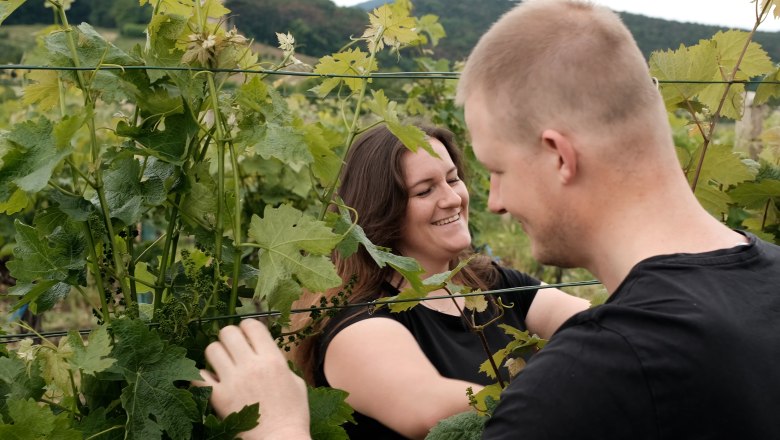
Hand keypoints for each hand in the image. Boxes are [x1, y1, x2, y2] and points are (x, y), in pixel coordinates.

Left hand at [193, 319, 310, 439]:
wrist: (279, 439)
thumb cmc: (293, 413)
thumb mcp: (295, 381)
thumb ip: (279, 363)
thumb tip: (265, 353)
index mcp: (272, 359)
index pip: (252, 325)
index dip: (248, 328)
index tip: (249, 336)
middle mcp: (250, 365)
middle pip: (228, 332)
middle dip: (230, 337)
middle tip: (234, 349)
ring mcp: (232, 381)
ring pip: (212, 350)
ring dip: (217, 354)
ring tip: (223, 364)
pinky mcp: (217, 398)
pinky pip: (198, 376)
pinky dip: (202, 376)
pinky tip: (211, 381)